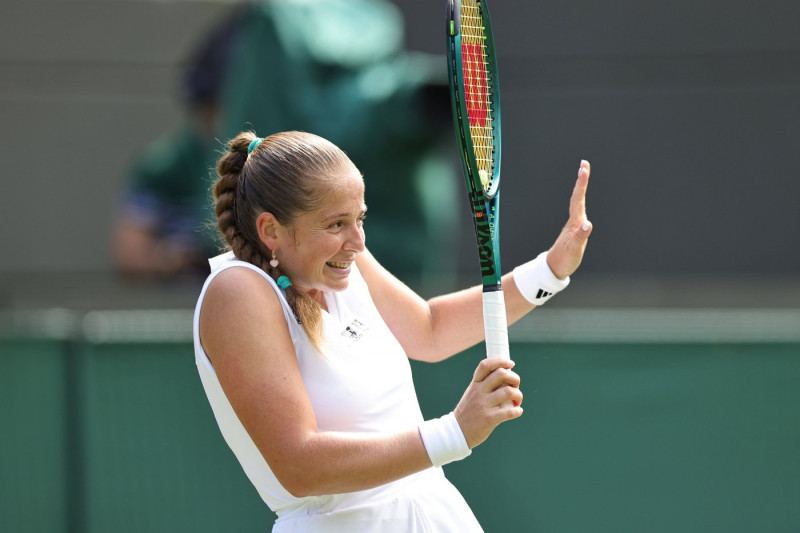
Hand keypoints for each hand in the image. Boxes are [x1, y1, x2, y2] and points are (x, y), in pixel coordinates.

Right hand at [453, 357, 522, 448]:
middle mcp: (479, 392)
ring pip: (508, 392)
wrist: (457, 432)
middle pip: (501, 374)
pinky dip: (518, 411)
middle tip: (515, 387)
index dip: (500, 361)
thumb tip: (506, 376)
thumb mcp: (472, 393)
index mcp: (475, 384)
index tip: (510, 364)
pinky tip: (517, 411)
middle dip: (514, 378)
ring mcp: (484, 405)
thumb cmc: (469, 411)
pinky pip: (509, 412)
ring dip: (518, 395)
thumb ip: (485, 384)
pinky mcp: (489, 419)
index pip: (486, 365)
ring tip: (517, 402)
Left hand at [547, 160, 592, 279]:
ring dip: (581, 187)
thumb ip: (580, 237)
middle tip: (584, 164)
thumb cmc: (564, 259)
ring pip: (578, 201)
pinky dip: (582, 199)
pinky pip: (579, 209)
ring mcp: (574, 224)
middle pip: (578, 196)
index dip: (582, 184)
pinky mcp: (575, 229)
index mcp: (574, 222)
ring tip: (583, 173)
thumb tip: (587, 224)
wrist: (554, 268)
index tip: (584, 169)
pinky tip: (583, 196)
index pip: (578, 199)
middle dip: (582, 180)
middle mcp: (574, 220)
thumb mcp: (574, 249)